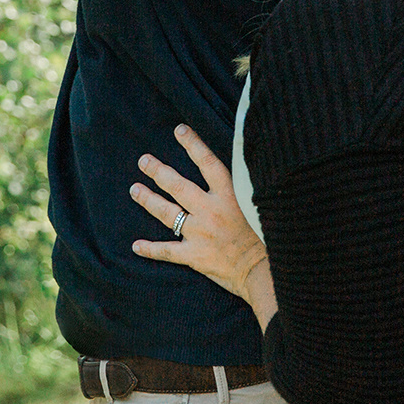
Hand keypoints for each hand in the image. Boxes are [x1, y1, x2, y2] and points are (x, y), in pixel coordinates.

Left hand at [131, 125, 269, 306]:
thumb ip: (244, 189)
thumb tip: (239, 170)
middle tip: (143, 160)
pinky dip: (150, 249)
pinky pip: (167, 251)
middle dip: (158, 171)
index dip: (193, 145)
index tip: (179, 130)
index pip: (208, 163)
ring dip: (148, 200)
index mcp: (229, 196)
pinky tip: (136, 246)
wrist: (265, 273)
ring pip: (167, 213)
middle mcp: (211, 211)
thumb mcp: (259, 205)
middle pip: (178, 186)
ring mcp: (200, 234)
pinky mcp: (195, 256)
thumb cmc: (269, 238)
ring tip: (135, 189)